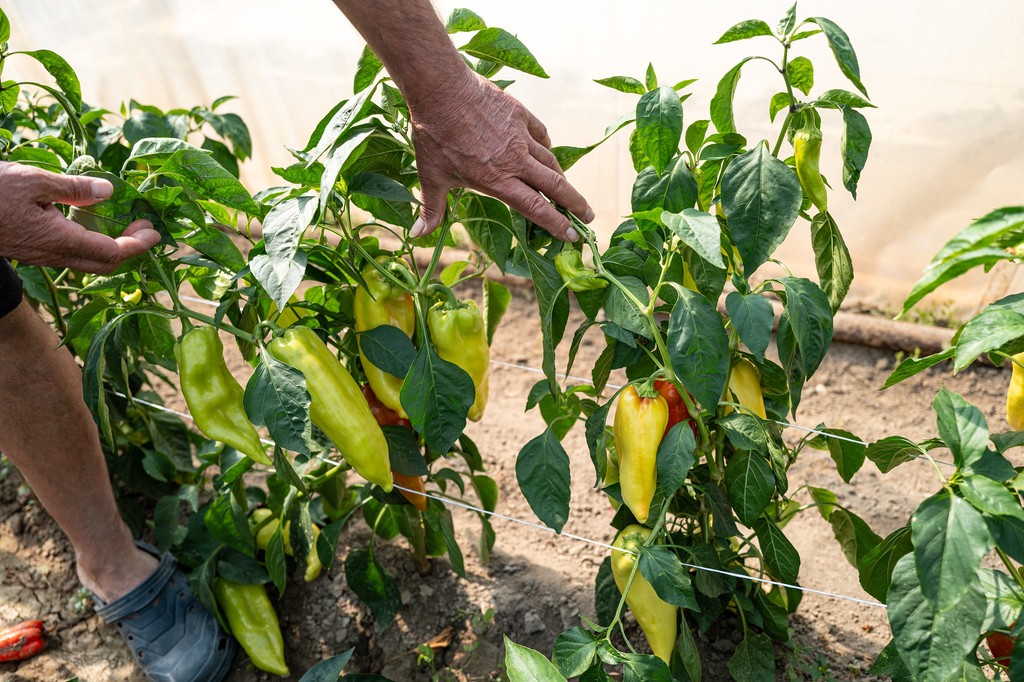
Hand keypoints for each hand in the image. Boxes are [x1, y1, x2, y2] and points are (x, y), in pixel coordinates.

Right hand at [0, 162, 159, 272]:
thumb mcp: (34, 180)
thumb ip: (74, 188)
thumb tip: (108, 191)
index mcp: (60, 240)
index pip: (112, 253)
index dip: (138, 245)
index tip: (155, 233)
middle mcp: (54, 254)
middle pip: (104, 264)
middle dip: (130, 249)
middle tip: (144, 228)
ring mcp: (42, 254)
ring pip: (87, 260)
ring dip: (111, 246)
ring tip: (125, 223)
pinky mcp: (31, 248)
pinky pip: (70, 252)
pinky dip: (91, 242)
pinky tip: (92, 221)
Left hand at [408, 73, 593, 241]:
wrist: (440, 90)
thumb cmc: (433, 136)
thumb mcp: (430, 176)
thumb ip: (432, 208)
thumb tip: (419, 234)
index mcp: (496, 180)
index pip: (535, 207)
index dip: (556, 223)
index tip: (572, 236)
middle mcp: (514, 161)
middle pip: (555, 186)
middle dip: (575, 204)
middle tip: (587, 218)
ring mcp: (520, 136)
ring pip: (550, 160)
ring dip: (562, 178)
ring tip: (568, 190)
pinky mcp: (520, 114)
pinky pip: (541, 135)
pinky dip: (546, 146)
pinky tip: (547, 153)